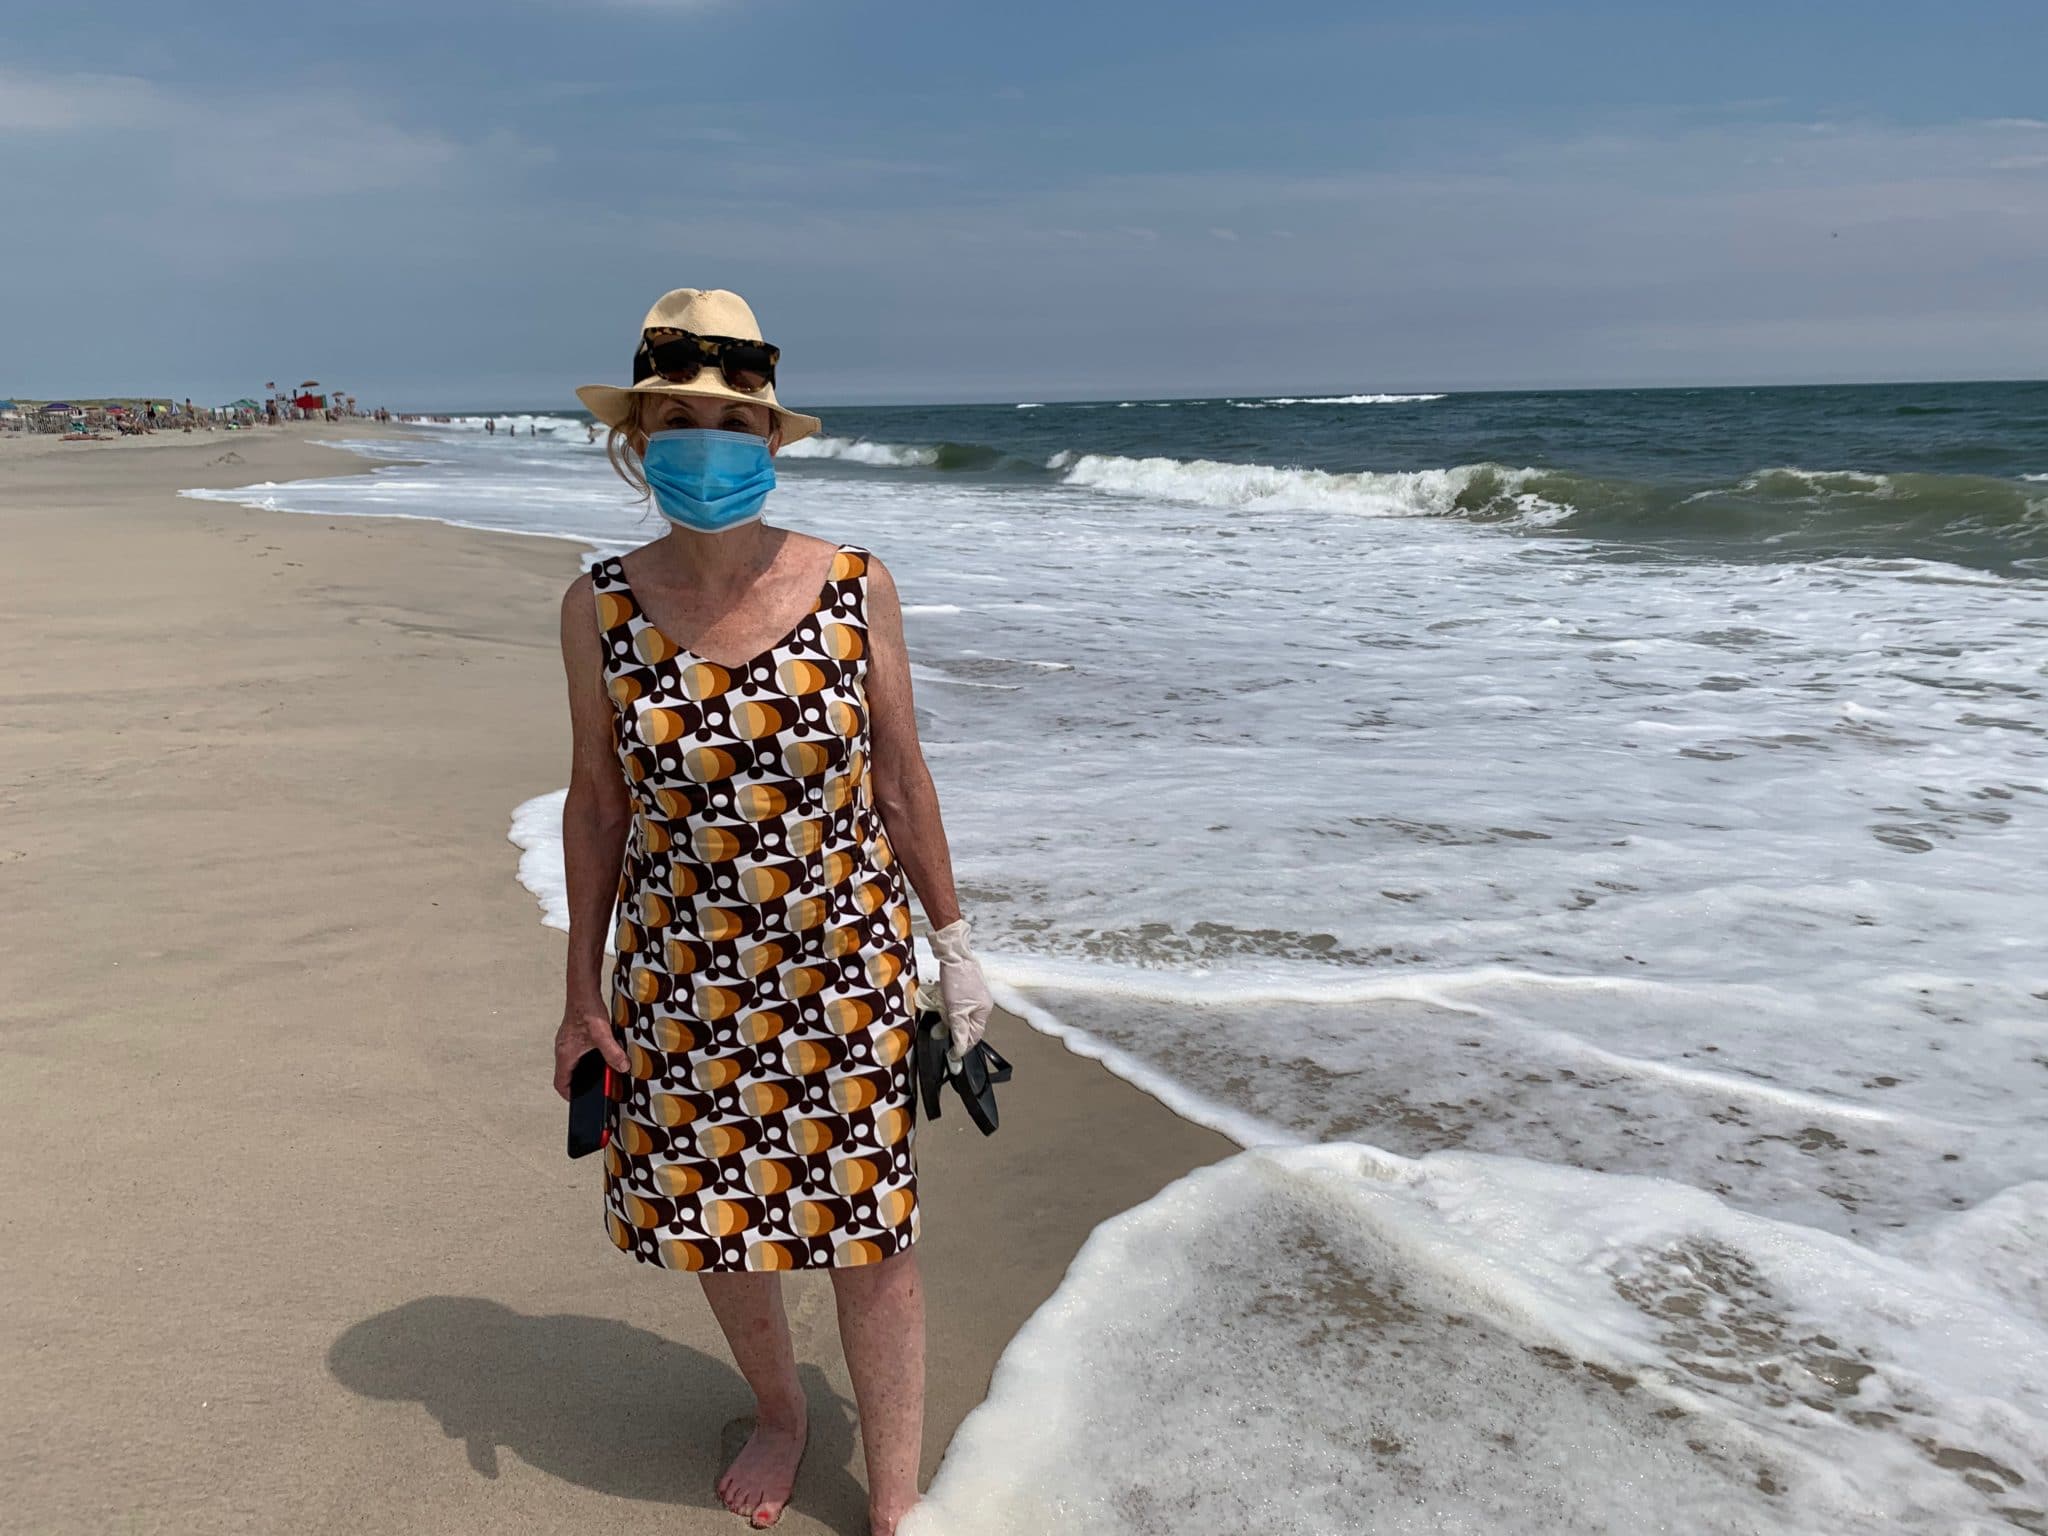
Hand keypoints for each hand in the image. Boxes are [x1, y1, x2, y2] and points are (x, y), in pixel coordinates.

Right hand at [554, 996, 630, 1099]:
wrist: (582, 990)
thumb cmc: (587, 1010)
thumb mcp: (602, 1035)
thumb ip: (612, 1053)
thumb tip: (623, 1068)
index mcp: (565, 1054)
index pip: (560, 1083)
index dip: (569, 1095)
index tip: (580, 1102)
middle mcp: (563, 1049)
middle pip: (566, 1075)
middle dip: (578, 1085)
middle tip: (591, 1091)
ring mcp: (566, 1041)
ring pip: (571, 1064)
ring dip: (581, 1072)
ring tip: (596, 1076)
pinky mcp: (573, 1034)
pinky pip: (575, 1053)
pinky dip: (584, 1060)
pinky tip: (598, 1056)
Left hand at [927, 918, 993, 1065]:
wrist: (953, 953)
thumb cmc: (958, 979)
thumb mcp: (956, 1009)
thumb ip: (958, 1029)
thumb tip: (960, 1048)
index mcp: (984, 1011)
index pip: (974, 1036)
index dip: (962, 1046)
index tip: (951, 1054)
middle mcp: (981, 1005)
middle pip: (966, 1026)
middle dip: (953, 1027)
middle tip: (939, 1029)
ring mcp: (973, 996)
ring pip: (959, 1015)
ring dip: (948, 1016)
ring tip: (941, 1008)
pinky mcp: (964, 988)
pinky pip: (956, 1005)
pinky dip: (948, 1006)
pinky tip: (941, 1000)